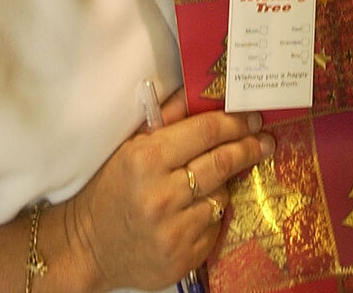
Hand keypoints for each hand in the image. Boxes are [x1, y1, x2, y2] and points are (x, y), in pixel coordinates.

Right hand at [64, 102, 273, 292]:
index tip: (253, 118)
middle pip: (221, 162)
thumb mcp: (131, 147)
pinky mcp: (183, 260)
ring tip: (213, 180)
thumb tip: (201, 91)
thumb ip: (167, 118)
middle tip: (264, 140)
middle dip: (247, 147)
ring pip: (221, 196)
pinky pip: (213, 227)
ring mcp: (174, 232)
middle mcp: (162, 196)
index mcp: (146, 160)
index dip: (234, 122)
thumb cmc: (111, 189)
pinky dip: (211, 214)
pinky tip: (196, 210)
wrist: (88, 247)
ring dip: (224, 184)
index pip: (205, 132)